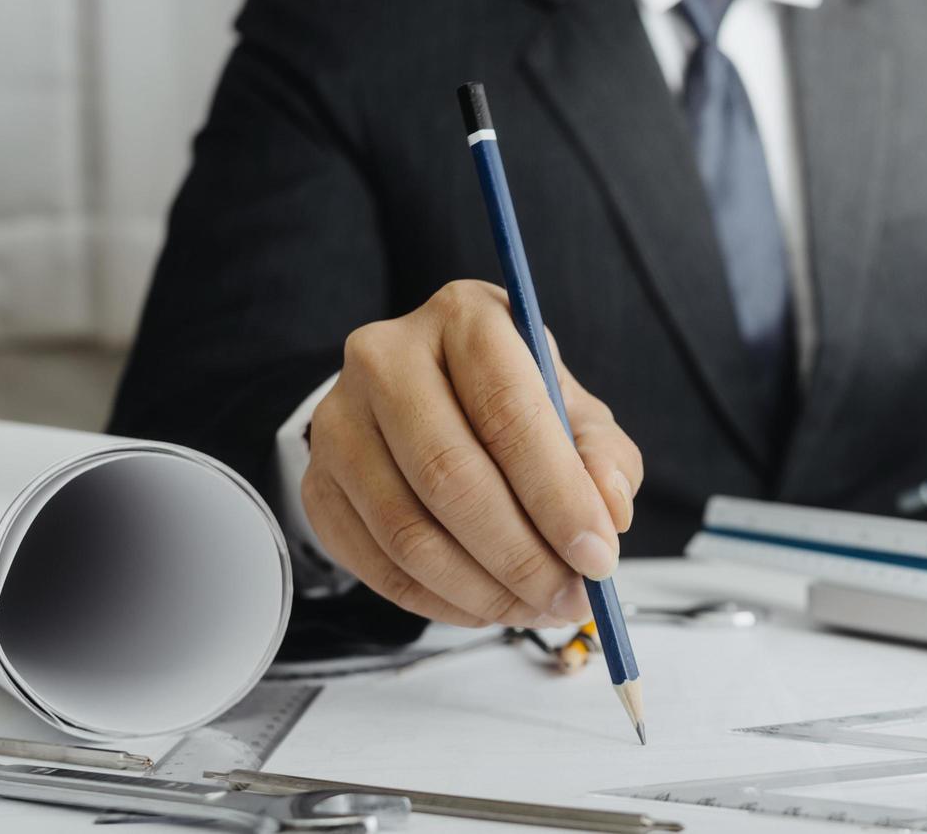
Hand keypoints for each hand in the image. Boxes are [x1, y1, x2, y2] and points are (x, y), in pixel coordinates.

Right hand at [301, 281, 642, 627]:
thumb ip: (602, 456)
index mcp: (465, 319)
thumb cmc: (511, 404)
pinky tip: (488, 605)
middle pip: (450, 475)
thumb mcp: (572, 411)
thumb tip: (609, 509)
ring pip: (408, 531)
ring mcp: (339, 422)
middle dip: (521, 555)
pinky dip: (442, 601)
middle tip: (571, 599)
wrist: (425, 401)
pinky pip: (378, 565)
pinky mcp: (318, 483)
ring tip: (538, 608)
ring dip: (484, 589)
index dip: (557, 494)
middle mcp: (386, 358)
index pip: (508, 411)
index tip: (597, 557)